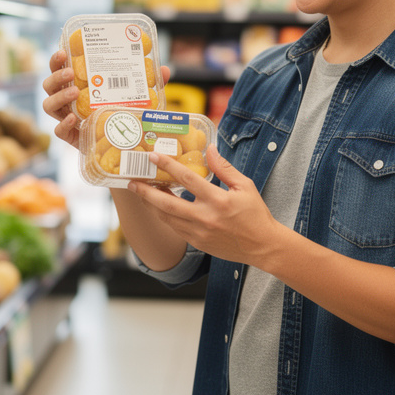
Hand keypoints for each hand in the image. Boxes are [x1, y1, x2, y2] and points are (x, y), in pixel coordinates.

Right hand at [41, 51, 171, 149]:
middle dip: (56, 76)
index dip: (56, 60)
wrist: (124, 148)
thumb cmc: (125, 116)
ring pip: (48, 106)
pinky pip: (59, 130)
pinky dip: (64, 123)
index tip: (63, 51)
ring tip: (74, 92)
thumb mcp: (137, 98)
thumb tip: (165, 70)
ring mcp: (67, 120)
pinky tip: (74, 118)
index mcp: (77, 85)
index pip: (59, 69)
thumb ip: (148, 85)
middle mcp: (67, 101)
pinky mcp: (71, 138)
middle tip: (70, 73)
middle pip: (48, 85)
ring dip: (59, 97)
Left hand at [125, 146, 284, 267]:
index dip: (168, 166)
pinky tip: (158, 207)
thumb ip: (225, 168)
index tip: (153, 156)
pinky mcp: (197, 243)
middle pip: (167, 203)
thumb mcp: (245, 186)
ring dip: (151, 204)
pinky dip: (164, 216)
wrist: (262, 246)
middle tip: (132, 181)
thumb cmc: (255, 214)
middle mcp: (205, 217)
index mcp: (218, 200)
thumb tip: (210, 148)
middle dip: (146, 191)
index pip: (187, 179)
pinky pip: (174, 228)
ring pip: (167, 218)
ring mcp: (199, 232)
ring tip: (142, 192)